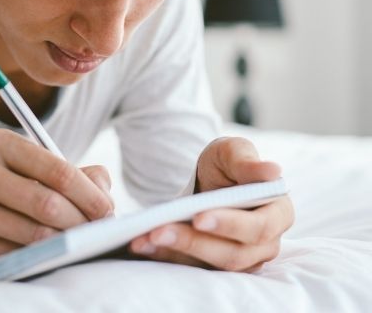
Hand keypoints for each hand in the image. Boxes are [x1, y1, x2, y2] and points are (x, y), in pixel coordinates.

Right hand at [0, 128, 113, 265]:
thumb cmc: (2, 182)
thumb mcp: (29, 164)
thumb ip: (71, 171)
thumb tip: (103, 189)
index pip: (57, 169)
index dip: (90, 194)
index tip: (108, 210)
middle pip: (48, 204)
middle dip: (82, 222)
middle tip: (98, 232)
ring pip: (34, 234)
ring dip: (65, 243)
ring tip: (80, 243)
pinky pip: (16, 255)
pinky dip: (40, 257)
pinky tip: (50, 253)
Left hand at [129, 137, 293, 271]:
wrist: (210, 180)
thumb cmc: (227, 164)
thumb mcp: (232, 152)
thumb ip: (247, 161)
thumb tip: (273, 170)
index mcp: (278, 213)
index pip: (259, 227)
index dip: (230, 225)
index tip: (199, 216)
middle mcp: (266, 243)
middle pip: (232, 253)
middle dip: (193, 242)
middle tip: (158, 230)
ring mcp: (242, 259)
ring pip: (211, 265)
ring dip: (176, 252)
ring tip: (145, 237)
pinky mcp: (216, 265)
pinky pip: (192, 267)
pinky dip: (166, 256)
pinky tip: (142, 244)